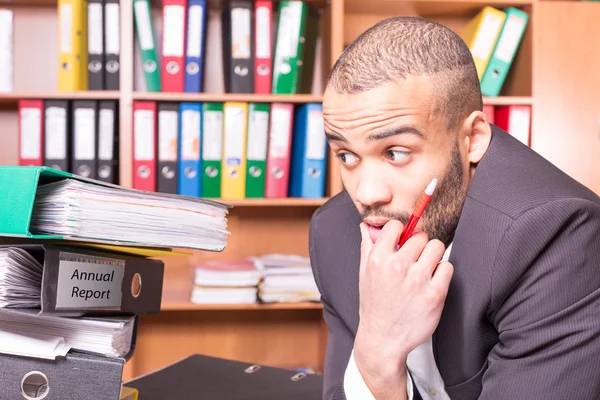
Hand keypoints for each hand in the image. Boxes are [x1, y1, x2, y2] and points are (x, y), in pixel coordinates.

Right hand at [354, 220, 453, 396]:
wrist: (383, 339)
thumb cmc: (374, 304)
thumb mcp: (364, 274)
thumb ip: (367, 247)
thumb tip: (367, 225)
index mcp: (378, 259)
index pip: (396, 226)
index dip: (401, 233)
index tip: (402, 243)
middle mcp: (397, 266)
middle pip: (420, 236)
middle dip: (419, 247)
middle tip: (415, 261)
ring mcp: (418, 280)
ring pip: (437, 247)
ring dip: (433, 257)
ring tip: (425, 270)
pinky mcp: (435, 293)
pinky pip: (447, 267)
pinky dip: (442, 273)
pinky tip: (431, 283)